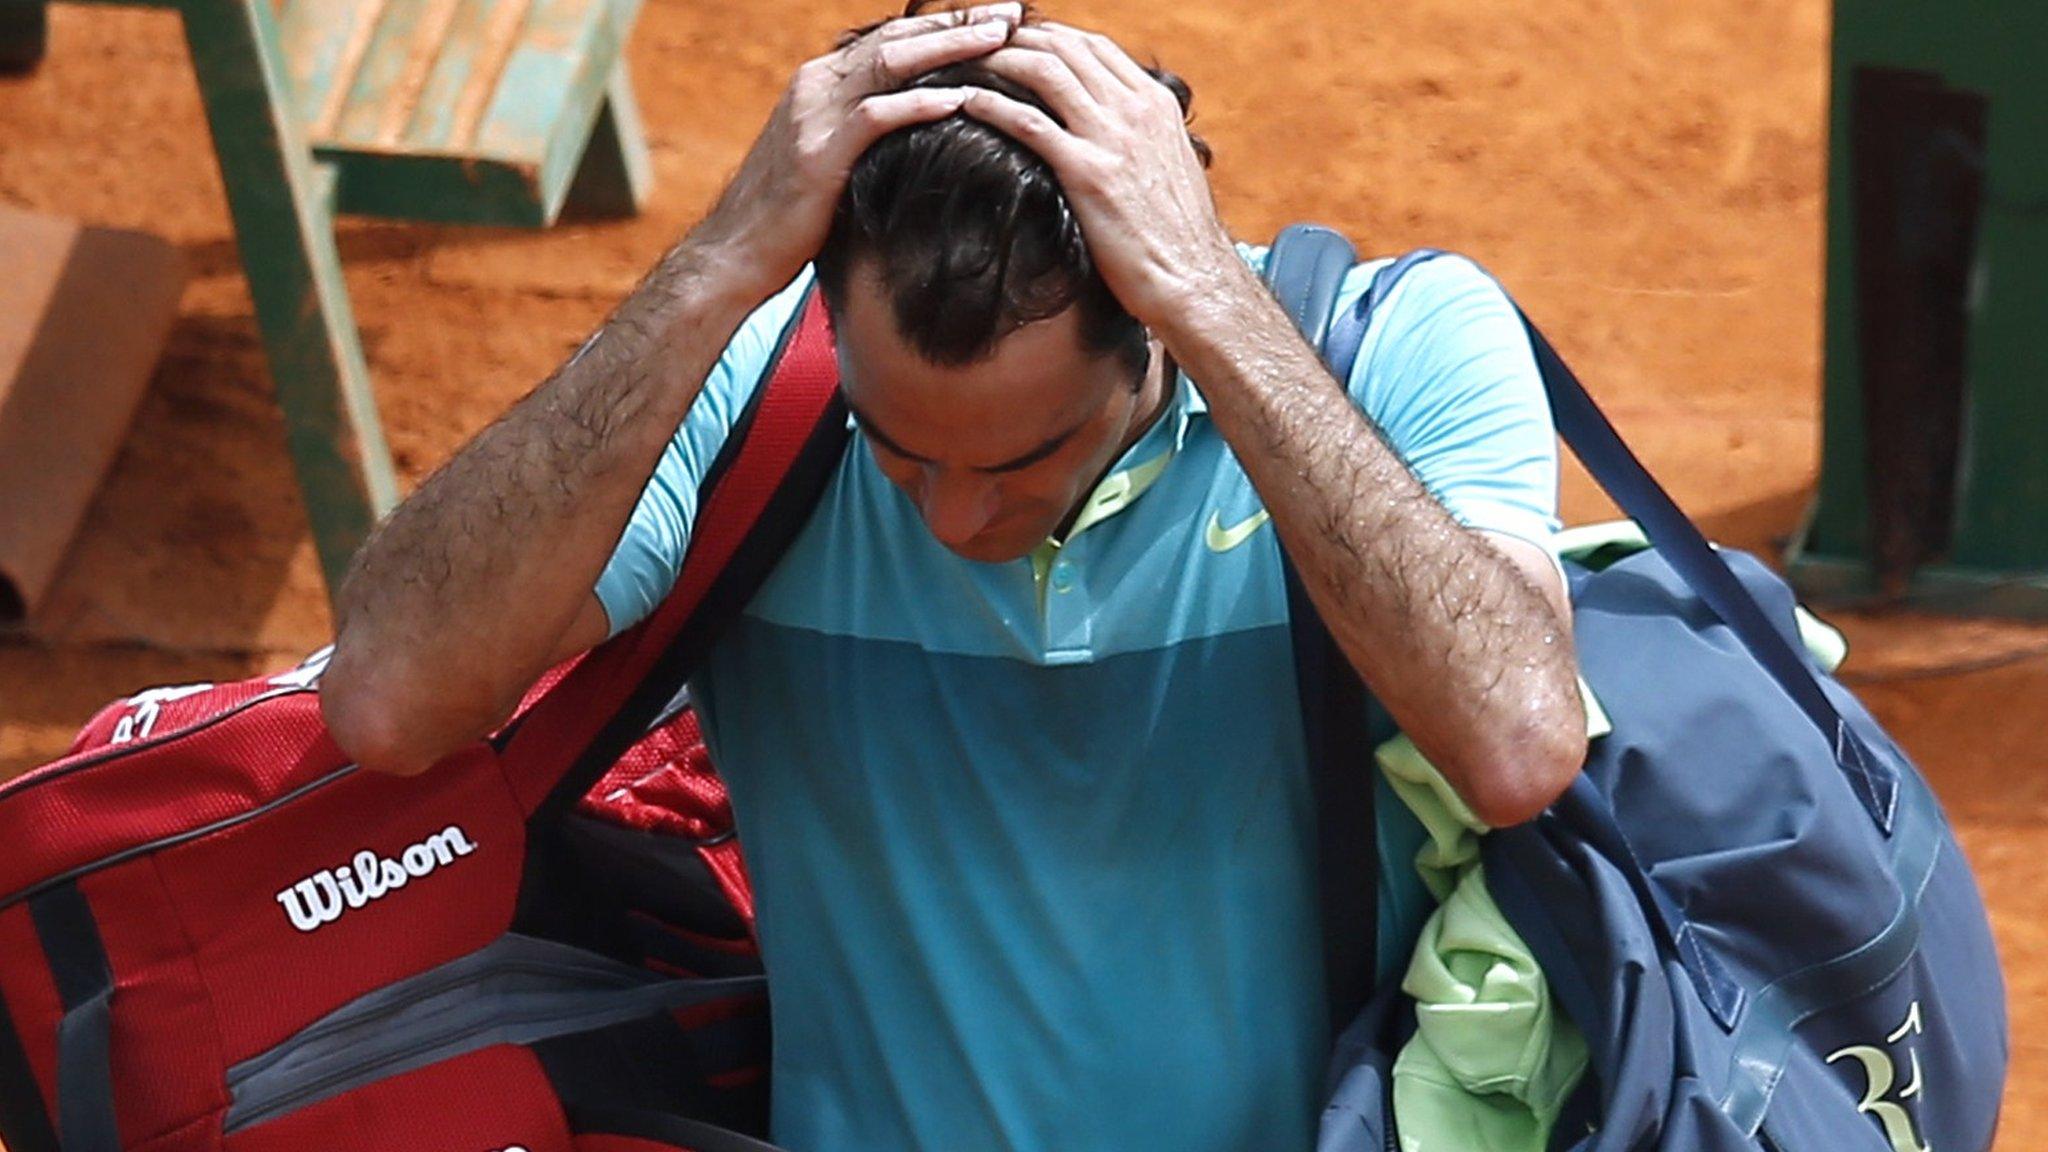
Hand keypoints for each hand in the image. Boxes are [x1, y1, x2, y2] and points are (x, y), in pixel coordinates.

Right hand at [688, 3, 1022, 299]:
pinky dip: (919, 104)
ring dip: (950, 48)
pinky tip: (960, 99)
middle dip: (958, 24)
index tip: (997, 20)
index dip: (945, 25)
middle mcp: (816, 85)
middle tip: (1013, 15)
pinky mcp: (817, 154)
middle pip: (897, 38)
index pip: (892, 37)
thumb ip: (865, 130)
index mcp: (821, 81)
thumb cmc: (792, 214)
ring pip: (889, 64)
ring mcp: (813, 116)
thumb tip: (920, 123)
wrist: (737, 253)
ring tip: (1000, 41)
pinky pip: (875, 117)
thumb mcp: (831, 156)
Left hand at [960, 24, 1242, 329]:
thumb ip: (1142, 139)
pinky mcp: (1087, 174)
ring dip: (997, 60)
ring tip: (963, 64)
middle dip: (1016, 39)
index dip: (1050, 36)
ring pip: (1044, 71)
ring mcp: (1111, 139)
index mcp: (1156, 104)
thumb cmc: (1178, 239)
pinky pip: (1028, 122)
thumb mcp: (1170, 169)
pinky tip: (964, 102)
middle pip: (1065, 47)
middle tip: (977, 46)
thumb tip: (1116, 134)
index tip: (1017, 43)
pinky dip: (990, 105)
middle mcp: (1135, 110)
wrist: (1194, 280)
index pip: (1095, 46)